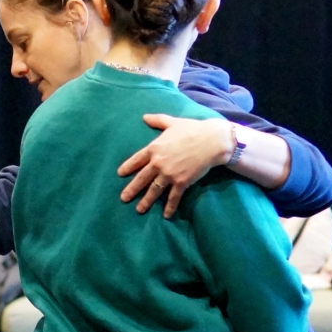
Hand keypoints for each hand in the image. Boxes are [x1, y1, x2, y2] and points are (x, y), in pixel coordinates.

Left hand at [117, 115, 234, 217]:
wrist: (211, 141)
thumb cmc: (192, 129)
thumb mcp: (173, 122)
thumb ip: (158, 120)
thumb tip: (144, 116)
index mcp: (154, 148)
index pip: (136, 160)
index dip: (128, 167)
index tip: (120, 174)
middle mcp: (158, 163)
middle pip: (141, 178)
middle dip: (132, 189)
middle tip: (123, 198)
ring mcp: (169, 174)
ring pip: (154, 190)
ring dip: (146, 201)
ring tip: (139, 209)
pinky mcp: (181, 182)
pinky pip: (173, 197)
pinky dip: (169, 207)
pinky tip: (166, 215)